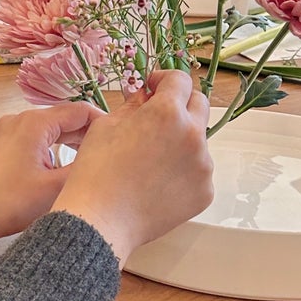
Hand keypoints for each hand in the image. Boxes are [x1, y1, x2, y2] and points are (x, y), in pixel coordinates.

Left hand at [0, 105, 96, 254]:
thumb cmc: (12, 203)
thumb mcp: (56, 188)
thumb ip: (85, 167)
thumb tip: (106, 155)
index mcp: (35, 123)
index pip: (79, 110)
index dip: (103, 123)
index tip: (119, 139)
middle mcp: (19, 118)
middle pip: (63, 117)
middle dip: (86, 133)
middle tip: (108, 152)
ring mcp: (6, 129)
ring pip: (48, 128)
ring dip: (68, 140)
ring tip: (88, 159)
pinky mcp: (0, 143)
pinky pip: (32, 136)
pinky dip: (50, 146)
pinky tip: (59, 164)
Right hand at [53, 72, 213, 264]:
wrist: (100, 220)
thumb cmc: (96, 171)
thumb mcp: (107, 125)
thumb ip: (134, 104)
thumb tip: (146, 95)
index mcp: (168, 112)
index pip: (179, 80)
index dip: (163, 79)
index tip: (153, 88)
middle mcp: (193, 135)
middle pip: (199, 104)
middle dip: (179, 104)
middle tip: (158, 116)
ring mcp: (203, 165)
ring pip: (198, 140)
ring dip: (181, 140)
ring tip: (152, 159)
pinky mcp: (204, 191)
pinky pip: (198, 171)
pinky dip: (182, 170)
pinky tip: (158, 181)